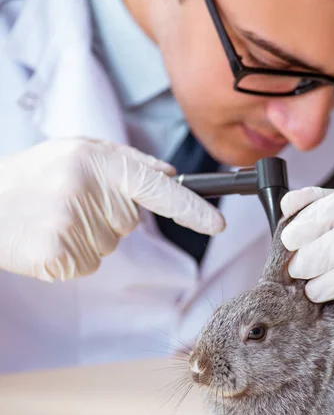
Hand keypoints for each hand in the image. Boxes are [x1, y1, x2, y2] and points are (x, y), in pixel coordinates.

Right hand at [0, 138, 224, 280]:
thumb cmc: (32, 176)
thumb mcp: (76, 151)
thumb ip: (126, 160)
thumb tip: (169, 174)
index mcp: (96, 160)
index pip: (156, 188)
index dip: (192, 208)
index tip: (219, 224)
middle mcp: (87, 190)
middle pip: (129, 222)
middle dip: (108, 216)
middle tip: (69, 202)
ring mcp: (72, 225)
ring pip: (108, 245)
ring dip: (88, 236)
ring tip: (53, 217)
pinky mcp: (58, 255)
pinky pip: (87, 264)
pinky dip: (71, 255)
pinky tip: (48, 236)